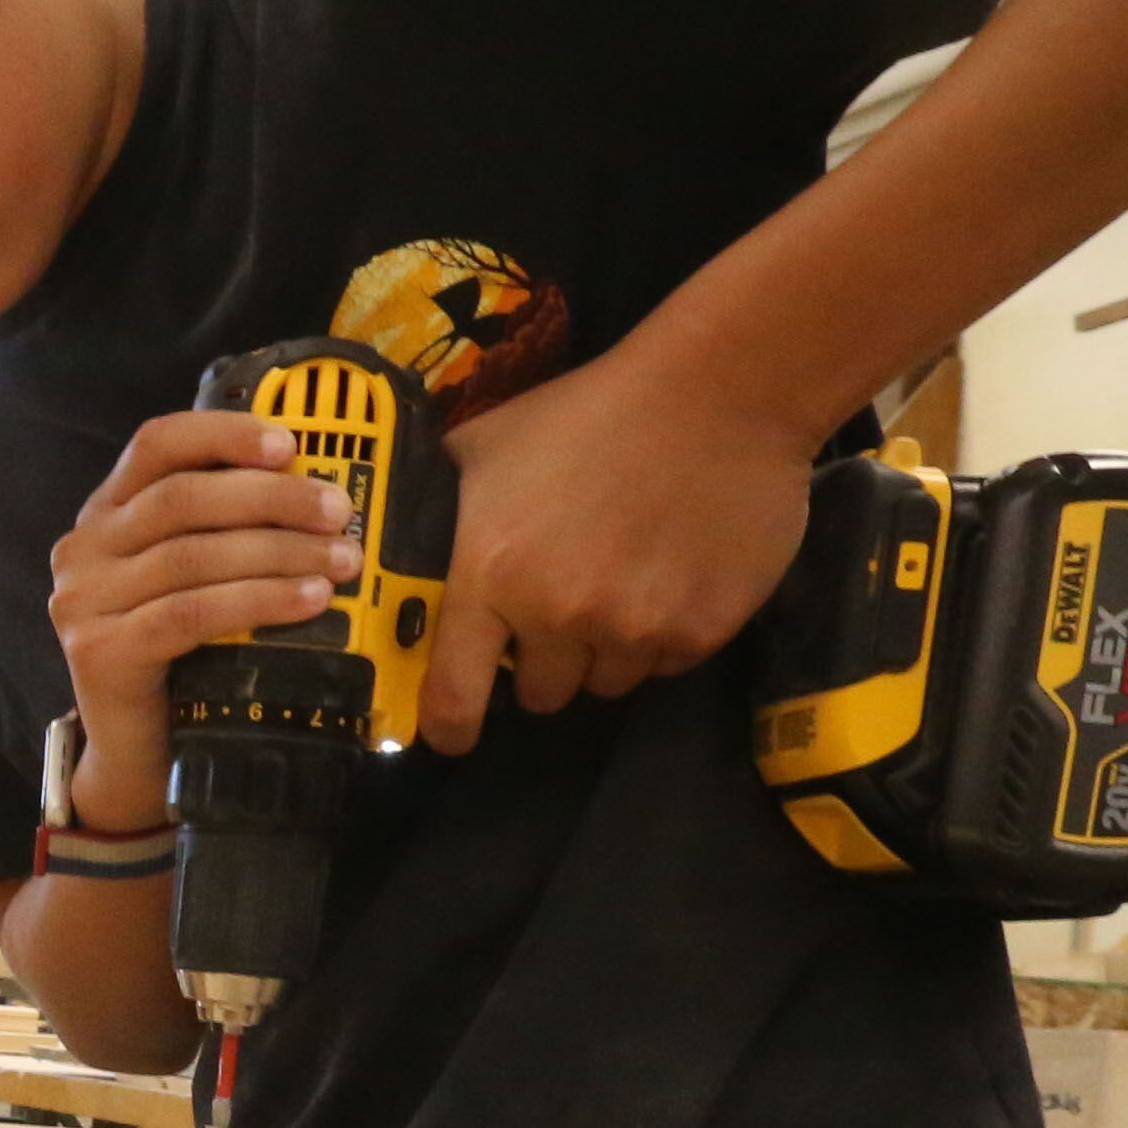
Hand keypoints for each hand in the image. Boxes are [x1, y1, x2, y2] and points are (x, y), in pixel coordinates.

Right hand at [45, 410, 359, 827]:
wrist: (135, 755)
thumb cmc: (178, 658)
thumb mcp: (192, 580)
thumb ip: (223, 532)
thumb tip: (316, 491)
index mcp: (105, 514)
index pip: (156, 444)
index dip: (223, 435)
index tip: (289, 445)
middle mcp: (83, 548)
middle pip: (183, 498)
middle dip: (270, 498)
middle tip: (338, 513)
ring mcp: (84, 601)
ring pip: (192, 555)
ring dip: (278, 552)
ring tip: (341, 562)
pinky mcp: (100, 650)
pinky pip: (191, 612)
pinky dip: (257, 601)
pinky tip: (308, 600)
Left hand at [418, 353, 818, 756]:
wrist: (716, 395)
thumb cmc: (591, 412)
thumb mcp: (488, 444)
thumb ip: (445, 506)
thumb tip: (411, 539)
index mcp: (491, 577)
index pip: (453, 697)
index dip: (449, 725)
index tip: (453, 732)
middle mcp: (558, 617)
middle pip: (540, 694)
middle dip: (544, 661)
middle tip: (562, 607)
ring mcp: (634, 631)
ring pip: (606, 682)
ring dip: (605, 650)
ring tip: (622, 580)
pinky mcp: (700, 633)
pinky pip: (665, 664)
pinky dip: (662, 634)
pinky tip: (668, 574)